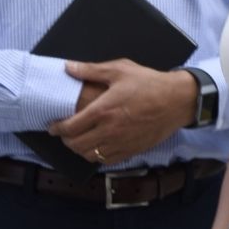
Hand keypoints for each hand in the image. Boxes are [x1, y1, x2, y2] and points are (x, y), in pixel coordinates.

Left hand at [48, 61, 197, 164]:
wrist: (176, 100)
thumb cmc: (148, 82)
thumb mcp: (119, 69)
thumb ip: (91, 70)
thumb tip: (68, 67)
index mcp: (103, 110)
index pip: (71, 127)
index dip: (57, 128)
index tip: (52, 126)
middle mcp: (109, 130)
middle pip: (77, 145)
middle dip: (65, 140)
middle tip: (63, 133)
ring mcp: (120, 143)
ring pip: (90, 156)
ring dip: (79, 150)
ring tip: (77, 140)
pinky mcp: (131, 150)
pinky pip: (107, 160)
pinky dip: (96, 156)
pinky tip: (96, 147)